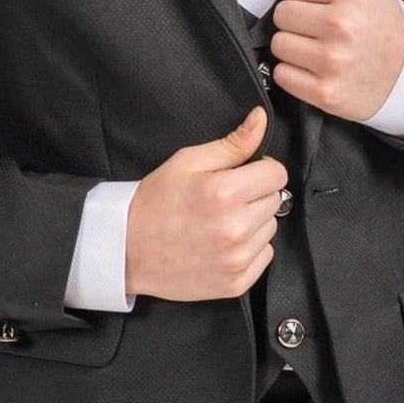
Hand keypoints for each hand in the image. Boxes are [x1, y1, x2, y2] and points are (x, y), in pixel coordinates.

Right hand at [126, 107, 288, 300]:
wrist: (127, 250)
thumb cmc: (155, 202)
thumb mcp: (188, 162)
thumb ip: (232, 144)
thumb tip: (261, 119)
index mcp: (225, 193)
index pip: (277, 174)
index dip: (260, 170)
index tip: (242, 175)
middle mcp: (236, 228)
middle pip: (274, 201)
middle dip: (254, 196)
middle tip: (222, 200)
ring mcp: (237, 258)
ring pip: (270, 229)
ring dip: (253, 223)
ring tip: (219, 222)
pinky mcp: (236, 283)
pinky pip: (264, 256)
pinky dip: (249, 249)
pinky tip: (222, 244)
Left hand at [268, 0, 403, 121]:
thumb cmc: (383, 23)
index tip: (321, 4)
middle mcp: (342, 26)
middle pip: (281, 14)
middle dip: (296, 20)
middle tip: (319, 28)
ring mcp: (333, 61)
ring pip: (279, 44)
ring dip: (293, 47)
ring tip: (317, 48)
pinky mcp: (324, 92)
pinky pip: (282, 75)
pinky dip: (293, 74)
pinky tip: (315, 69)